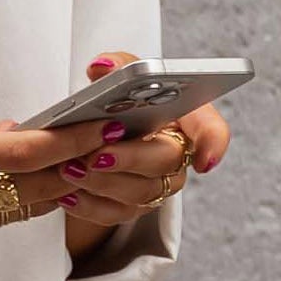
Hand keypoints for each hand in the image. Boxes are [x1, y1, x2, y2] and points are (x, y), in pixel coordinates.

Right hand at [0, 71, 93, 253]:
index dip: (73, 140)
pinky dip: (12, 195)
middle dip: (77, 166)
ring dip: (47, 183)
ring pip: (21, 207)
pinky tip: (11, 172)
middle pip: (40, 189)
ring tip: (64, 155)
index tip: (101, 126)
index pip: (29, 153)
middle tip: (101, 142)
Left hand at [56, 50, 227, 256]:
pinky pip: (115, 213)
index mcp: (185, 117)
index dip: (212, 143)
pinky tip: (67, 193)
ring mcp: (157, 184)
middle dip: (131, 158)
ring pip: (140, 193)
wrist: (97, 130)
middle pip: (167, 161)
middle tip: (97, 154)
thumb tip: (103, 67)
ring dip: (103, 182)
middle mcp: (177, 154)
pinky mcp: (131, 206)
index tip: (203, 161)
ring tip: (70, 168)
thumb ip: (117, 66)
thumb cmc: (119, 99)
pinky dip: (89, 205)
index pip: (211, 130)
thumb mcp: (119, 75)